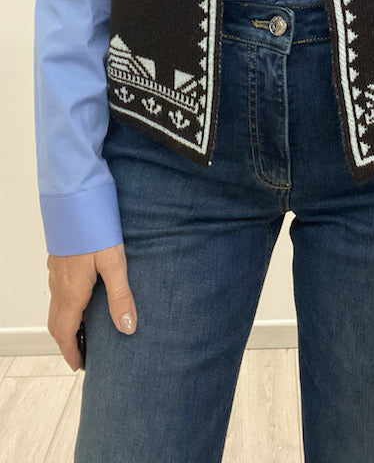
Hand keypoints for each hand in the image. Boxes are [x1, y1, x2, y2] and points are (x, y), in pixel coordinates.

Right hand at [47, 242, 136, 371]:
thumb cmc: (95, 229)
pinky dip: (64, 304)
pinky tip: (81, 296)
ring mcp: (56, 271)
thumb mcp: (114, 263)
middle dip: (66, 341)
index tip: (79, 365)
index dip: (71, 352)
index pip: (65, 333)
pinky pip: (57, 290)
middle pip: (56, 323)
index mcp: (72, 292)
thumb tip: (127, 328)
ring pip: (55, 306)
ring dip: (65, 323)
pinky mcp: (59, 259)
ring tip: (84, 328)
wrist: (76, 199)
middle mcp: (59, 285)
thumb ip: (121, 296)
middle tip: (82, 352)